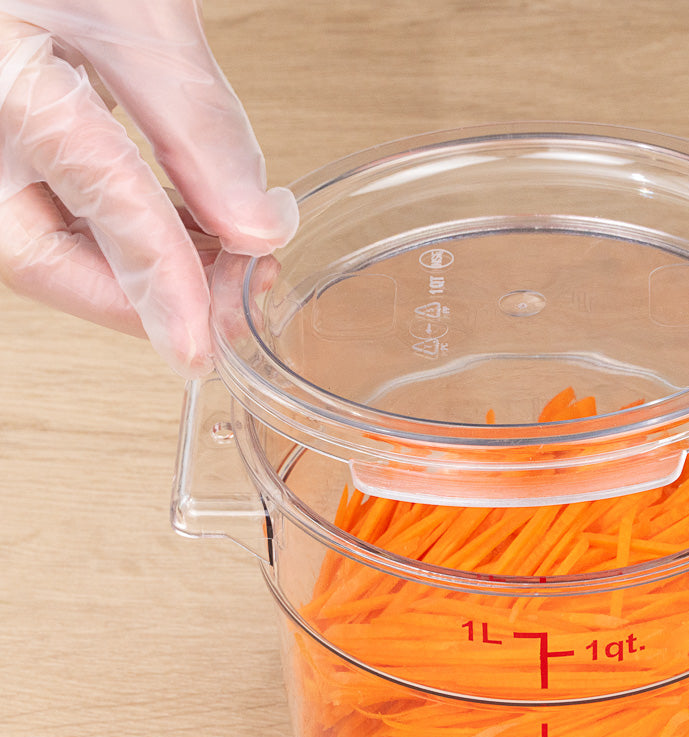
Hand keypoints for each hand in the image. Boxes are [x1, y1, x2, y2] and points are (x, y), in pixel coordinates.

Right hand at [0, 1, 297, 373]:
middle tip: (234, 307)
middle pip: (46, 255)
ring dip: (148, 277)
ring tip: (232, 269)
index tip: (205, 345)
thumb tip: (257, 227)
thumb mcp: (137, 12)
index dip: (160, 280)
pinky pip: (62, 219)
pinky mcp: (7, 150)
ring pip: (53, 248)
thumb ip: (196, 121)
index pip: (98, 196)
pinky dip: (132, 242)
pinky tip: (197, 240)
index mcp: (4, 74)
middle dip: (149, 298)